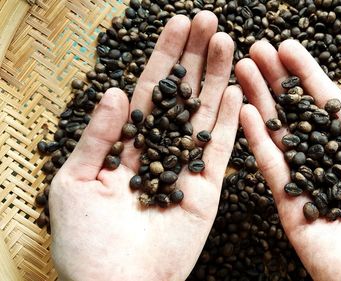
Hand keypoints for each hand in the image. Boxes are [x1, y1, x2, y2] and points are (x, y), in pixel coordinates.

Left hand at [49, 12, 242, 280]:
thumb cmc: (86, 243)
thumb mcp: (75, 181)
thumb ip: (99, 136)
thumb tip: (118, 92)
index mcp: (126, 146)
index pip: (149, 92)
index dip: (163, 57)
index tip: (177, 23)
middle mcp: (159, 151)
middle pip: (182, 96)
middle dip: (195, 57)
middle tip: (210, 19)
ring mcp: (186, 168)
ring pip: (206, 115)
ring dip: (217, 78)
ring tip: (227, 41)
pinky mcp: (208, 189)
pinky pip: (222, 149)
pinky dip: (231, 119)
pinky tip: (238, 89)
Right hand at [236, 40, 340, 280]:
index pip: (330, 105)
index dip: (310, 75)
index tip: (288, 48)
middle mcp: (332, 163)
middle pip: (299, 114)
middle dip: (278, 81)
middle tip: (256, 49)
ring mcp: (308, 183)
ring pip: (280, 134)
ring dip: (260, 101)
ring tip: (243, 69)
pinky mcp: (290, 206)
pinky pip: (271, 168)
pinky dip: (256, 140)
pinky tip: (244, 111)